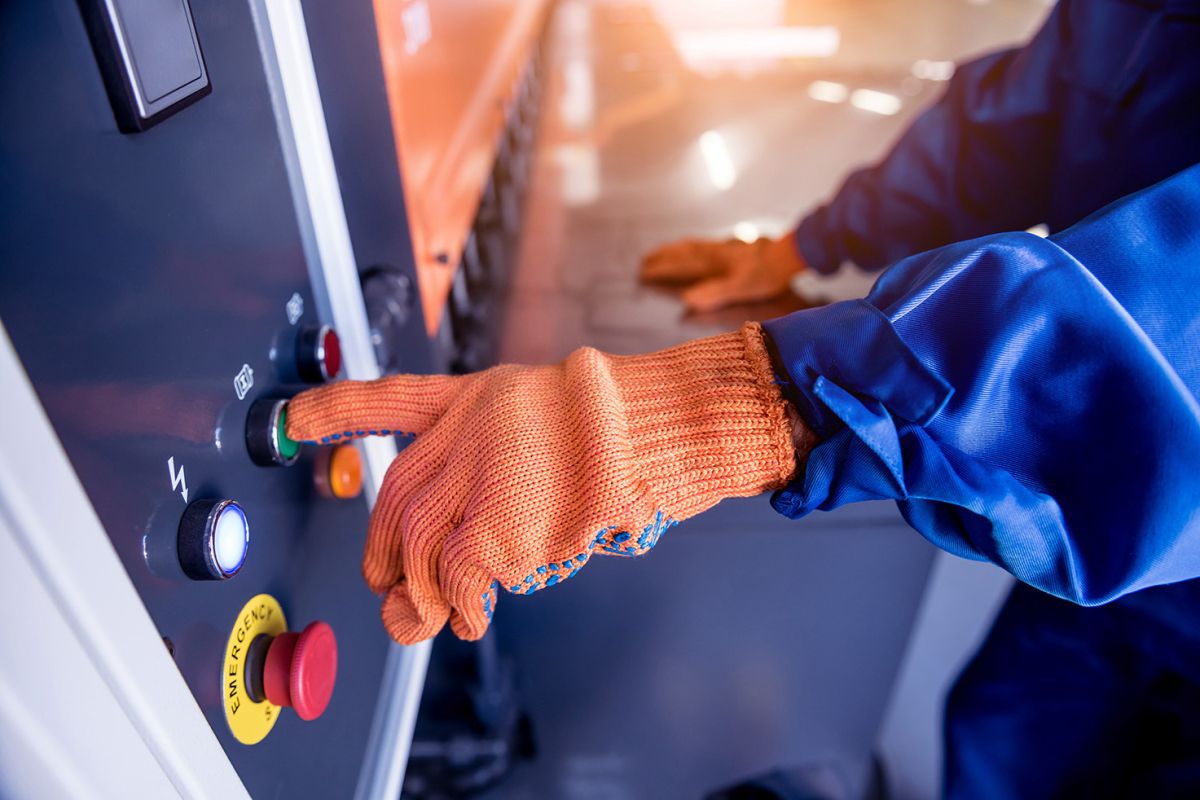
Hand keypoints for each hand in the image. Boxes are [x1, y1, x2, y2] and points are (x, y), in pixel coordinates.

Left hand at [285, 323, 800, 643]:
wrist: (655, 430)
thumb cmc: (621, 429)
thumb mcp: (549, 412)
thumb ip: (501, 458)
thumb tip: (467, 539)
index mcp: (476, 397)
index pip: (391, 399)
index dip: (337, 410)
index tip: (295, 420)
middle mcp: (464, 431)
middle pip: (397, 498)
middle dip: (384, 552)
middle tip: (390, 587)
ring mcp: (475, 472)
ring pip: (419, 545)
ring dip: (424, 592)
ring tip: (443, 615)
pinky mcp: (494, 519)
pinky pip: (457, 578)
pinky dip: (460, 608)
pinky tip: (472, 619)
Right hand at [639, 234, 807, 312]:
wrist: (786, 256)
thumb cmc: (765, 274)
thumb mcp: (740, 288)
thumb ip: (714, 293)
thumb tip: (686, 300)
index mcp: (710, 262)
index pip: (679, 265)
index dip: (661, 270)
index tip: (643, 273)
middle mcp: (711, 252)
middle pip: (681, 253)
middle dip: (662, 258)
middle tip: (644, 261)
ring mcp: (720, 249)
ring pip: (690, 247)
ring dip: (673, 250)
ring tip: (662, 251)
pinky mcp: (729, 248)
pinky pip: (701, 245)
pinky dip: (689, 246)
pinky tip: (693, 249)